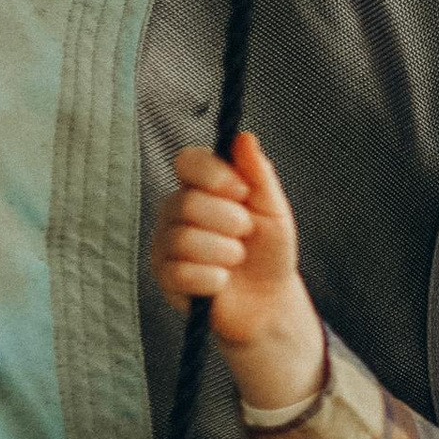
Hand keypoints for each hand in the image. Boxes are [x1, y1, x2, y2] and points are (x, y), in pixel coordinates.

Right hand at [150, 132, 324, 414]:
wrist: (268, 302)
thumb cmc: (269, 250)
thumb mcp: (274, 209)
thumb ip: (259, 174)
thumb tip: (244, 137)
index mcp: (201, 186)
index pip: (187, 161)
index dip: (213, 174)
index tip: (242, 192)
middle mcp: (176, 210)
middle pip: (187, 202)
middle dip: (229, 220)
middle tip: (246, 233)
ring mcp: (165, 243)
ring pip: (183, 239)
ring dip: (224, 252)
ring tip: (237, 259)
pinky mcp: (164, 277)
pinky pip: (180, 272)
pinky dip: (212, 278)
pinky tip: (223, 281)